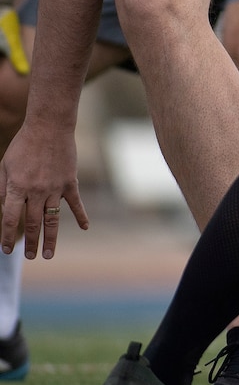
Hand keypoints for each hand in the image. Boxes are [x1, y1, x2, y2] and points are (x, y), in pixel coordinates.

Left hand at [0, 120, 89, 257]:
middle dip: (30, 243)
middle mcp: (36, 191)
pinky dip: (80, 215)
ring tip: (48, 254)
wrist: (49, 127)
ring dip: (50, 238)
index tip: (5, 249)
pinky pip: (75, 203)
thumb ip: (2, 188)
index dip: (6, 236)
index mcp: (16, 187)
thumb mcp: (4, 166)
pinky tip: (84, 227)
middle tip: (30, 257)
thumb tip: (2, 208)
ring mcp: (55, 188)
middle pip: (32, 223)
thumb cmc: (23, 145)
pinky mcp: (70, 182)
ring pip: (52, 219)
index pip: (9, 219)